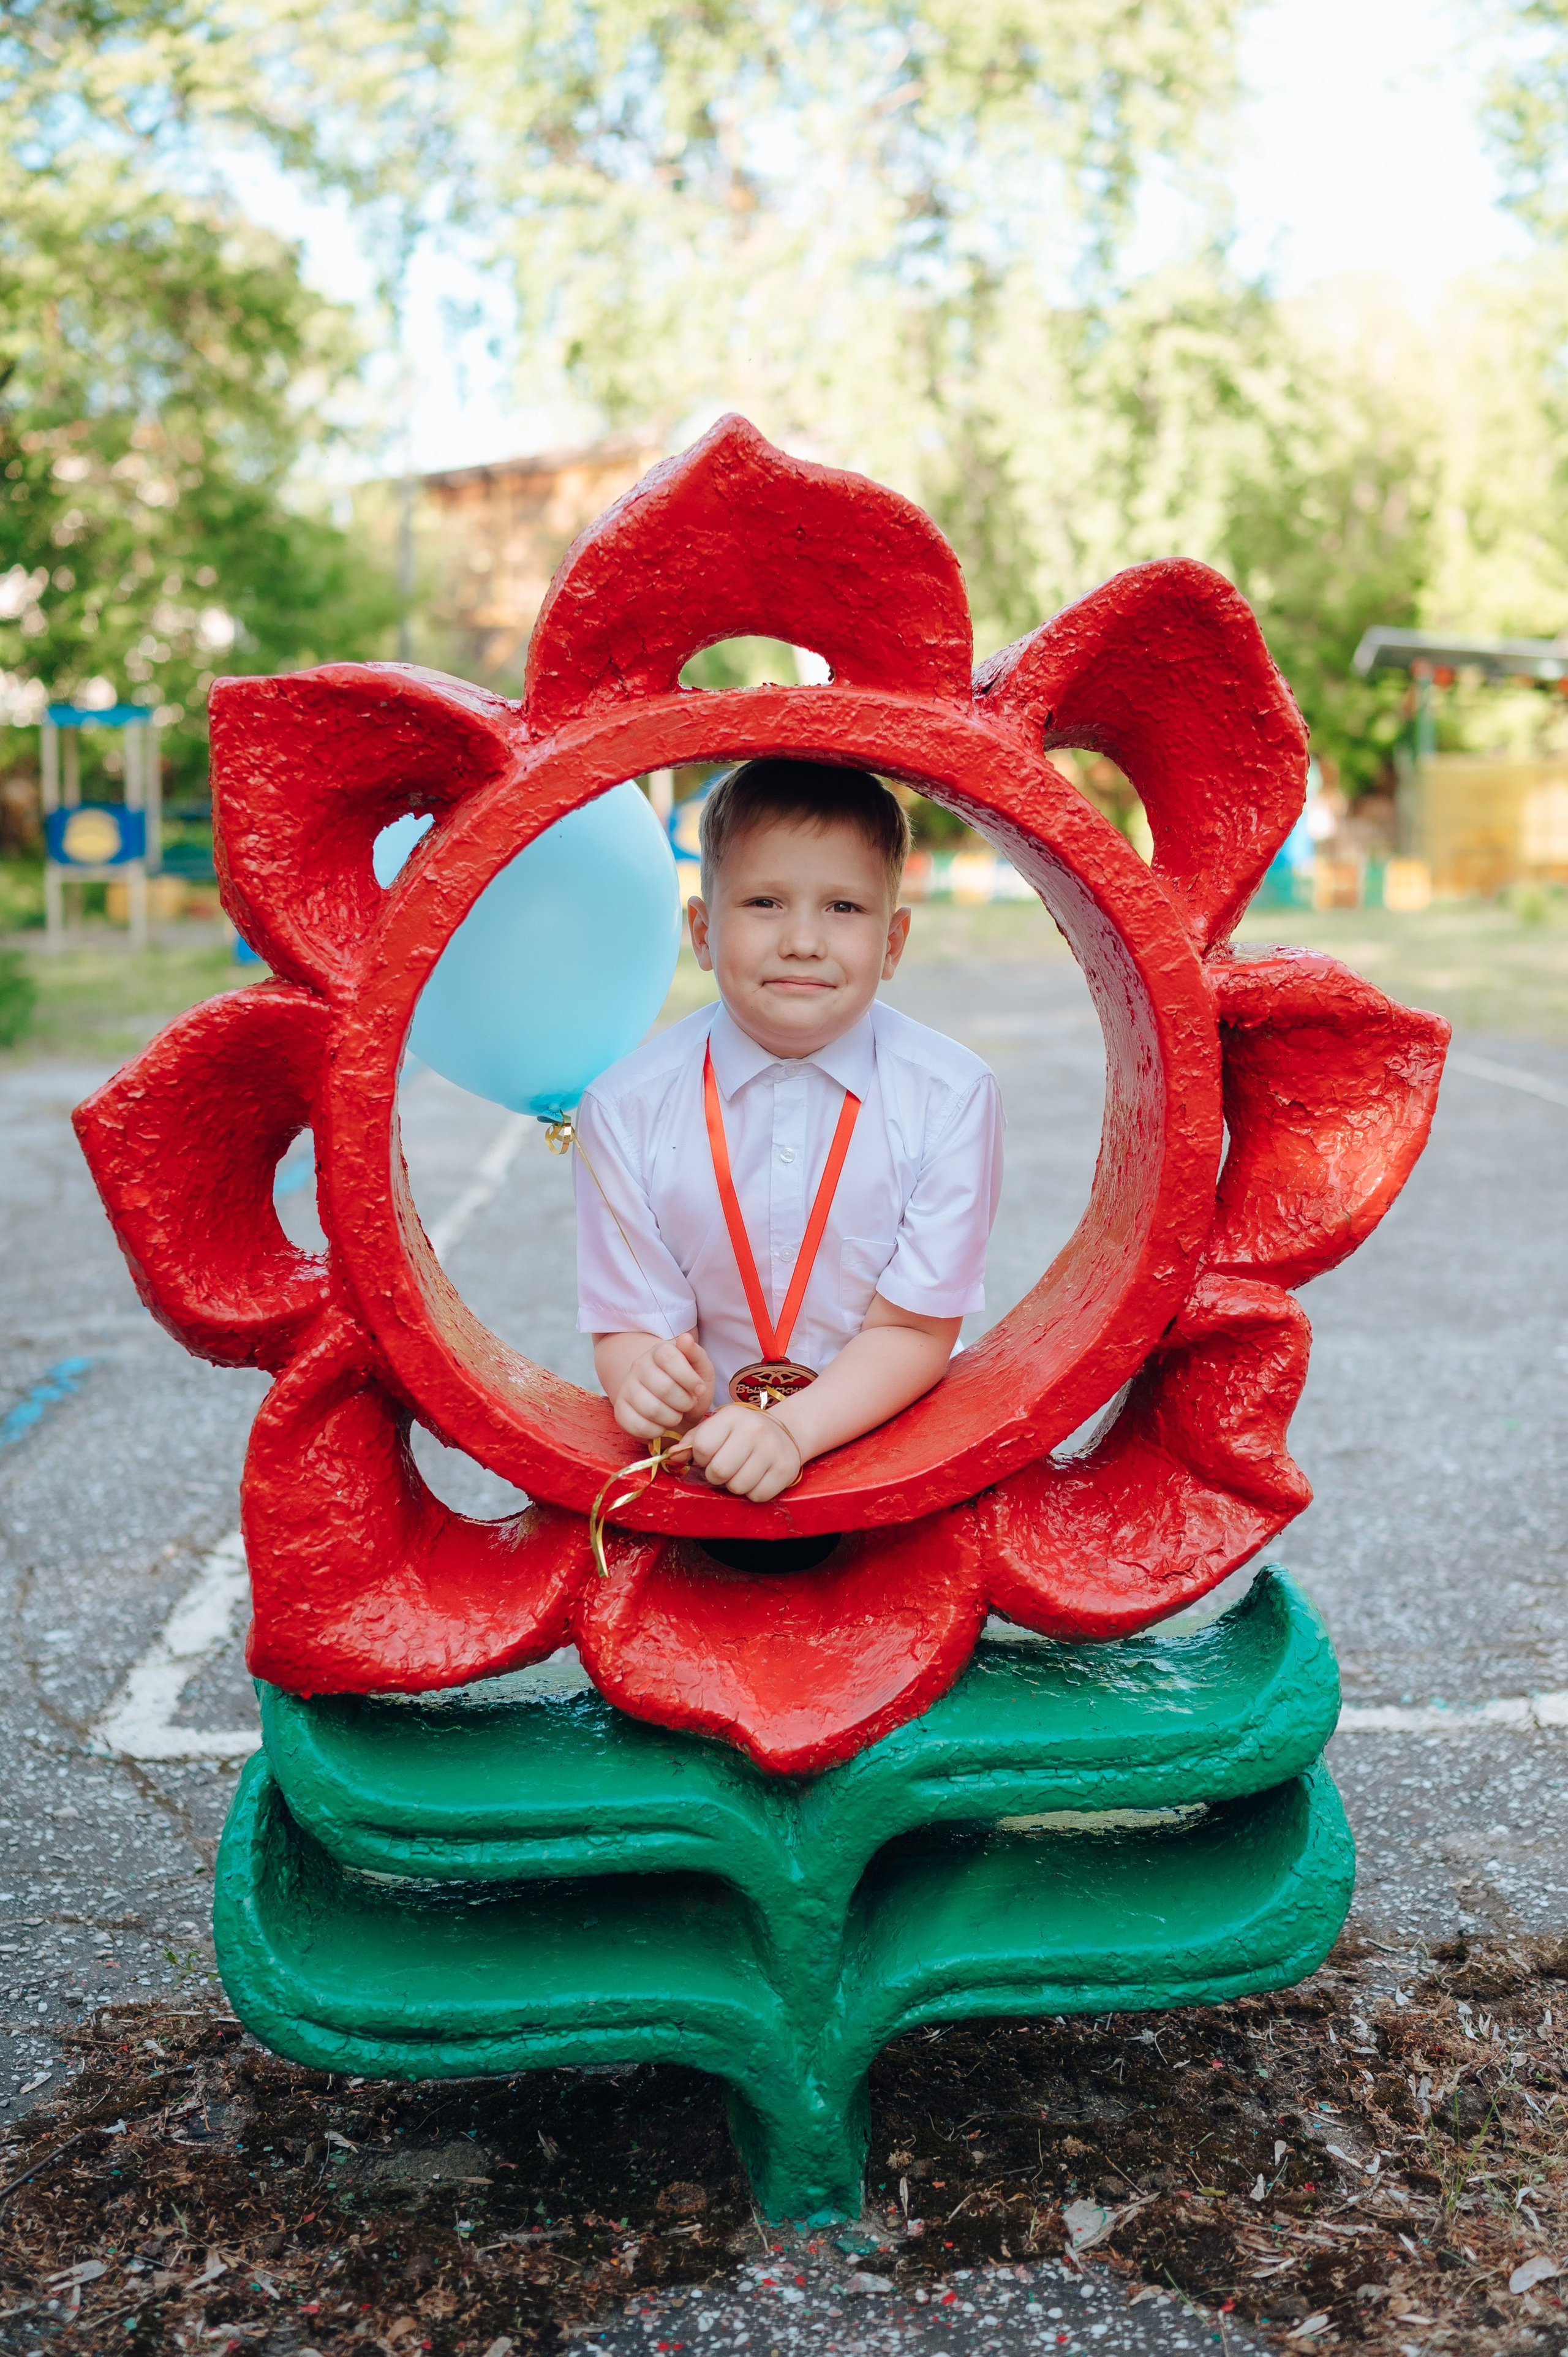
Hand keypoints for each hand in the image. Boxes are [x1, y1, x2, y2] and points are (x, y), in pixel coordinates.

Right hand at [611, 1331, 714, 1441]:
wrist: (673, 1405)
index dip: (689, 1378)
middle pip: (664, 1388)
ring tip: (676, 1414)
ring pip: (652, 1409)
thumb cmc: (689, 1386)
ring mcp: (627, 1388)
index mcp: (659, 1351)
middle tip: (688, 1404)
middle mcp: (639, 1366)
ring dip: (672, 1418)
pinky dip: (657, 1431)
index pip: (670, 1357)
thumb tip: (685, 1338)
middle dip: (684, 1402)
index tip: (699, 1389)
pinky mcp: (620, 1411)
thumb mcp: (701, 1369)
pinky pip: (638, 1426)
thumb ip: (696, 1354)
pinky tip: (662, 1425)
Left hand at [686, 1403, 804, 1500]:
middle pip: (719, 1471)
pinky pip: (757, 1495)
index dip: (701, 1457)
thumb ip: (691, 1441)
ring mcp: (773, 1450)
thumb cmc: (741, 1432)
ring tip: (741, 1471)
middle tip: (724, 1468)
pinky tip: (757, 1477)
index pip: (702, 1447)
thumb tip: (670, 1458)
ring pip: (737, 1486)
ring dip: (734, 1485)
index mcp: (732, 1417)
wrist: (783, 1431)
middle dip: (716, 1475)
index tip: (711, 1454)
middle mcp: (754, 1430)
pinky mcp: (785, 1470)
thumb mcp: (717, 1427)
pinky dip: (753, 1492)